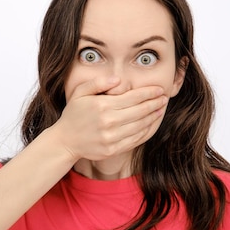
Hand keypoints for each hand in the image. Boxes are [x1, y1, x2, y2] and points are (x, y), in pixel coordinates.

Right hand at [52, 77, 167, 161]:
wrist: (65, 140)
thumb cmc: (73, 114)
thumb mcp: (80, 92)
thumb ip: (98, 83)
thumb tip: (117, 79)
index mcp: (102, 106)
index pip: (133, 97)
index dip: (149, 93)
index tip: (159, 89)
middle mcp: (109, 122)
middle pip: (140, 111)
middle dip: (155, 103)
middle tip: (164, 98)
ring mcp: (111, 137)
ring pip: (140, 126)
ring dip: (153, 117)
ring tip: (160, 110)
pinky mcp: (113, 149)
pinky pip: (135, 140)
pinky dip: (145, 131)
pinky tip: (150, 124)